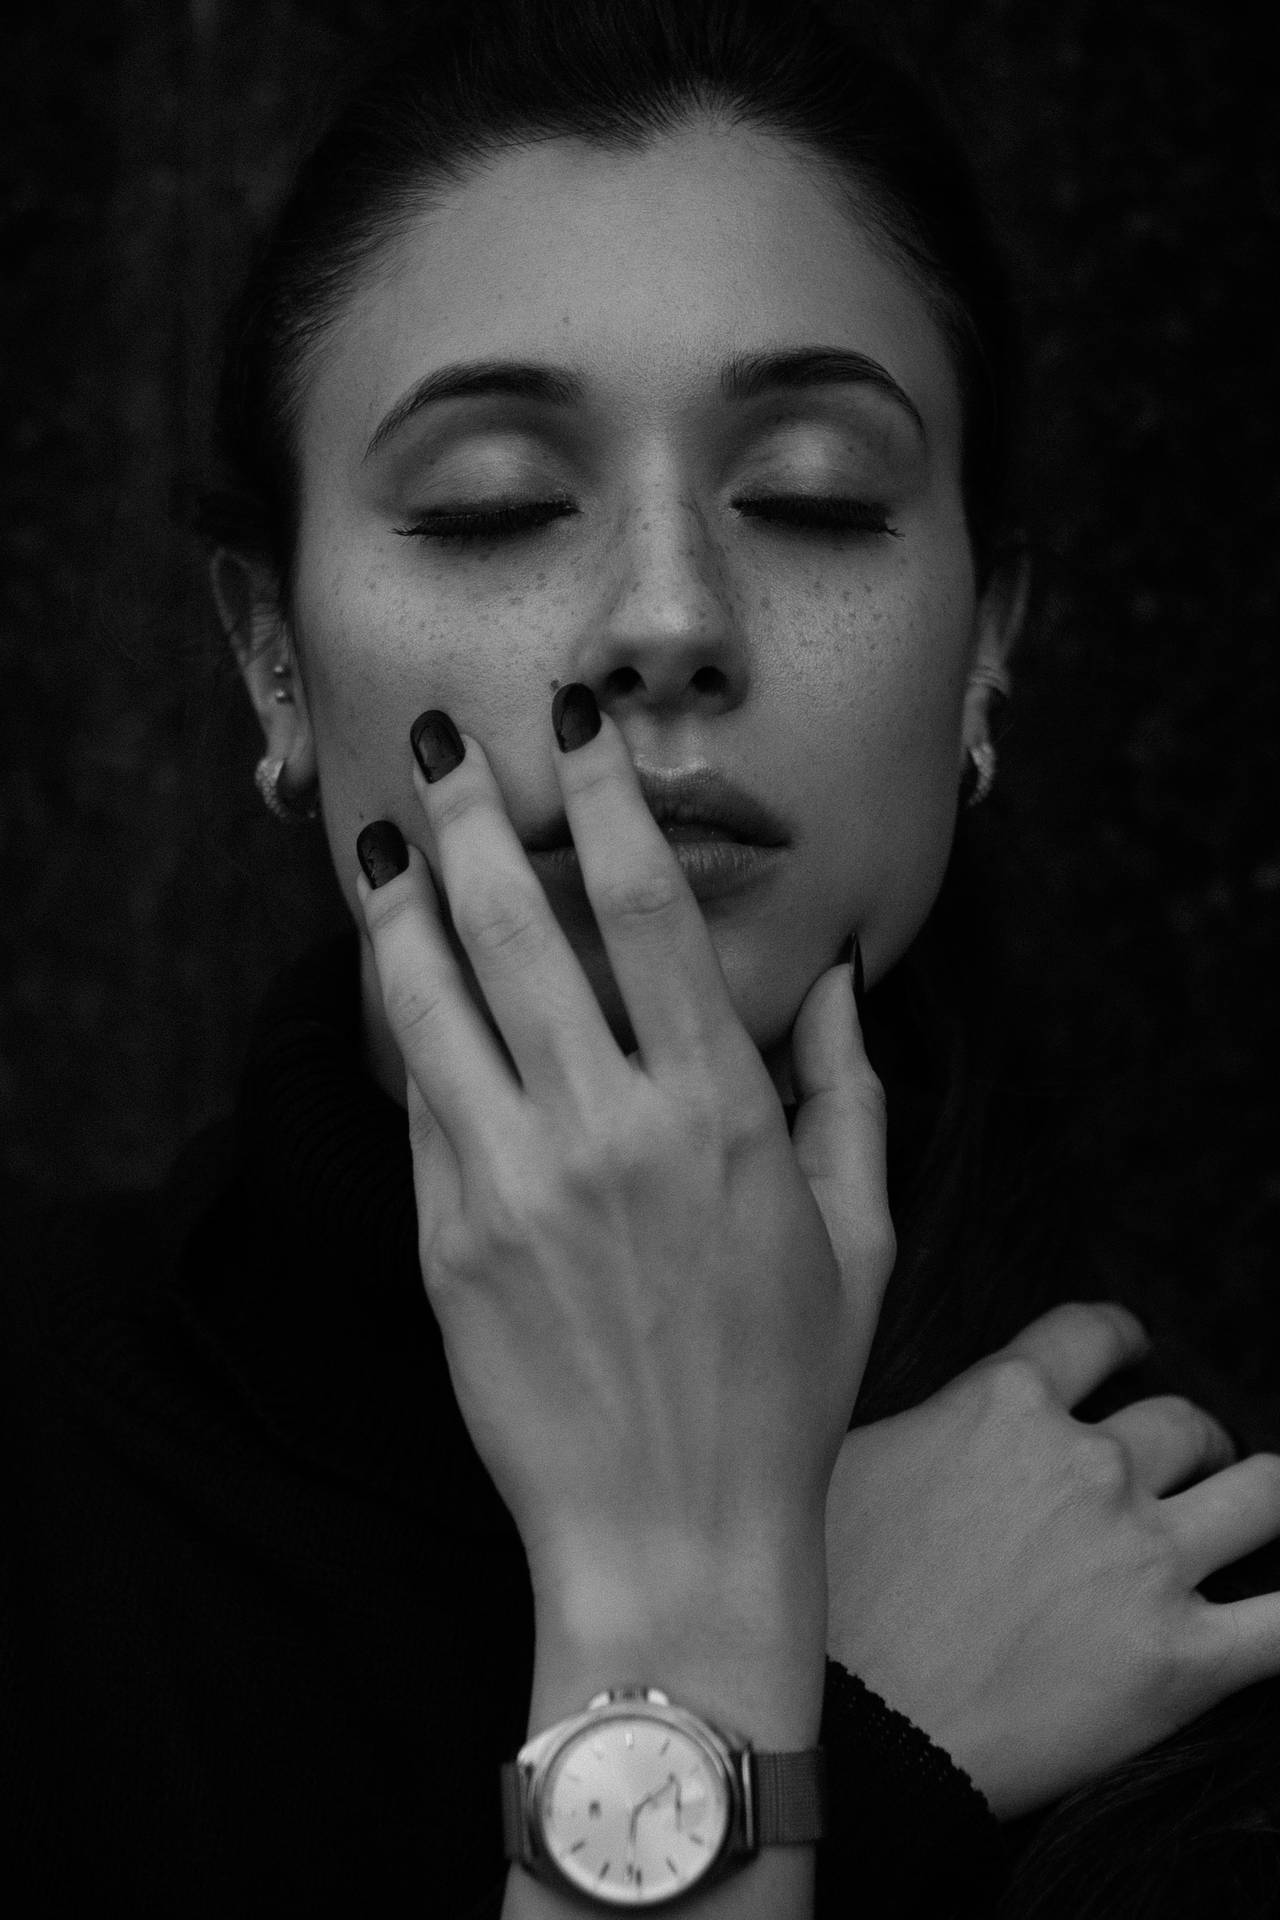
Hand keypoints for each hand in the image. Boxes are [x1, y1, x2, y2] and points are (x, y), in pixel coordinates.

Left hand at [356, 697, 895, 1643]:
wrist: (671, 1534)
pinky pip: (419, 1105)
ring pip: (433, 1001)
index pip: (648, 911)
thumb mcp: (855, 1235)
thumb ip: (848, 1092)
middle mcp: (608, 1129)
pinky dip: (402, 1027)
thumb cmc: (782, 1390)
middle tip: (443, 744)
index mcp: (720, 1113)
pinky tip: (391, 976)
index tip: (576, 730)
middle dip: (474, 816)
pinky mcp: (448, 1243)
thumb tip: (839, 980)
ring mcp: (513, 1185)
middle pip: (518, 926)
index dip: (605, 802)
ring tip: (377, 836)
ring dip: (401, 902)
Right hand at [824, 1300, 1279, 1818]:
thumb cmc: (833, 1599)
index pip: (1095, 1333)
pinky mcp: (1182, 1657)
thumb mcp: (856, 1459)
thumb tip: (953, 1408)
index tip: (1132, 1347)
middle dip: (1189, 1439)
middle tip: (1179, 1466)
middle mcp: (1091, 1463)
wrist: (858, 1732)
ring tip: (1250, 1513)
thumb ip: (933, 1417)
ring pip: (1264, 1493)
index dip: (1123, 1335)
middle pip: (1183, 1420)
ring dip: (1258, 1499)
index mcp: (1008, 1403)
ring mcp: (1146, 1557)